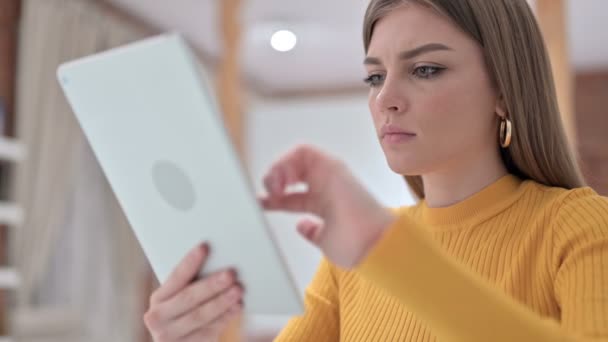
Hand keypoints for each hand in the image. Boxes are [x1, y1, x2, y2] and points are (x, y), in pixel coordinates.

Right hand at [144, 244, 242, 341]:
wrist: (181, 340)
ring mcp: (171, 335)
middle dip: (211, 284)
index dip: (190, 262)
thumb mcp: (182, 297)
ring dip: (222, 301)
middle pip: (189, 298)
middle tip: (230, 273)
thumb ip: (194, 282)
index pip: (175, 277)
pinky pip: (209, 331)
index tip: (204, 247)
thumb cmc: (187, 310)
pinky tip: (237, 307)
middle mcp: (158, 317)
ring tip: (238, 289)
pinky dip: (225, 317)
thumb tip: (220, 258)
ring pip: (200, 316)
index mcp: (158, 298)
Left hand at [260, 145, 395, 267]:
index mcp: (323, 204)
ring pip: (295, 158)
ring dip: (279, 169)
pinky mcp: (331, 166)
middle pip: (291, 174)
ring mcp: (329, 175)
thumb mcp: (325, 241)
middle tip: (270, 195)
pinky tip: (284, 182)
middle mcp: (326, 187)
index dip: (271, 199)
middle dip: (274, 180)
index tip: (259, 203)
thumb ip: (313, 232)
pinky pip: (303, 151)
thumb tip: (301, 226)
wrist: (373, 244)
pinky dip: (287, 162)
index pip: (291, 197)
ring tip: (276, 188)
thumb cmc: (357, 246)